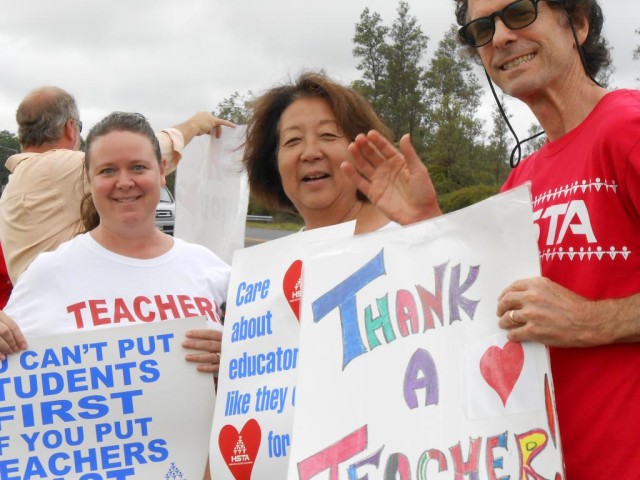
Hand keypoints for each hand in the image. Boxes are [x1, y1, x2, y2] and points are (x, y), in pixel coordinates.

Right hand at [0, 310, 26, 359]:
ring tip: (10, 352)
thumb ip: (8, 328)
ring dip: (5, 347)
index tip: (24, 346)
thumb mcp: (1, 321)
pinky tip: (2, 357)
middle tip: (16, 350)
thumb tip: (21, 343)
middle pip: (5, 332)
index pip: (12, 326)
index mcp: (0, 315)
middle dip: (12, 342)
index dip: (19, 337)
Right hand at [175, 112, 235, 143]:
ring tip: (217, 137)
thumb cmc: (190, 129)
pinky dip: (229, 124)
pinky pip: (223, 122)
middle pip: (213, 122)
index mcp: (200, 114)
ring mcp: (210, 116)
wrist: (190, 128)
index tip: (208, 133)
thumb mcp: (196, 128)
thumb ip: (202, 128)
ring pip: (217, 125)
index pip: (207, 121)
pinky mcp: (214, 121)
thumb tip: (206, 131)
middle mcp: (206, 114)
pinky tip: (234, 126)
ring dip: (217, 131)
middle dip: (214, 129)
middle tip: (216, 136)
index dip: (208, 127)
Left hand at [183, 328, 222, 373]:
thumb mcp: (222, 339)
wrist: (243, 359)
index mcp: (224, 337)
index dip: (199, 333)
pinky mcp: (225, 368)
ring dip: (198, 357)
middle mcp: (225, 347)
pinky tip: (198, 368)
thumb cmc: (226, 346)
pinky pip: (215, 368)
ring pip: (211, 357)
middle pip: (209, 344)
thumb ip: (211, 337)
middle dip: (196, 344)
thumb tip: (192, 336)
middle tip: (183, 344)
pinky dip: (207, 368)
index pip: (211, 333)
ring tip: (187, 357)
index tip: (187, 334)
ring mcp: (225, 357)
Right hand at [343, 131, 441, 224]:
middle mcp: (386, 170)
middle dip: (365, 146)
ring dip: (357, 156)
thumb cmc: (424, 192)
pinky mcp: (373, 193)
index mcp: (398, 162)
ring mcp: (379, 181)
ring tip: (351, 147)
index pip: (385, 148)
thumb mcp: (419, 170)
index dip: (377, 141)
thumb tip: (405, 135)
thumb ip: (410, 154)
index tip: (370, 133)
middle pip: (372, 155)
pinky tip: (345, 165)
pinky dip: (352, 174)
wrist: (420, 214)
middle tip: (358, 138)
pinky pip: (360, 182)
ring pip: (365, 166)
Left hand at [497, 277, 611, 346]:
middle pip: (506, 301)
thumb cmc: (575, 305)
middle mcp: (531, 297)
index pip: (512, 287)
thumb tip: (521, 297)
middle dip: (501, 308)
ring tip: (505, 325)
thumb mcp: (554, 289)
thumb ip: (537, 290)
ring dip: (504, 322)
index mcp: (537, 284)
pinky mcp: (533, 330)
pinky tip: (514, 336)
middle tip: (500, 313)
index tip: (503, 299)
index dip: (505, 294)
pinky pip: (514, 333)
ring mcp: (531, 314)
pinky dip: (512, 335)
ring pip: (507, 318)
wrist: (589, 321)